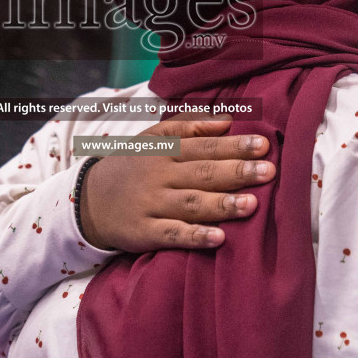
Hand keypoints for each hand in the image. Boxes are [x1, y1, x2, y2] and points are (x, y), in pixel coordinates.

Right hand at [78, 116, 273, 252]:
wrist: (88, 200)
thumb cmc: (132, 166)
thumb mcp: (153, 138)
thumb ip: (189, 126)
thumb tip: (226, 119)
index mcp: (165, 151)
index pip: (204, 146)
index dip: (234, 146)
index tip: (263, 145)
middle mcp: (160, 176)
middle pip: (202, 173)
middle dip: (237, 172)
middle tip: (268, 172)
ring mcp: (152, 205)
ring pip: (191, 204)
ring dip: (222, 204)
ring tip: (252, 205)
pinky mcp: (145, 232)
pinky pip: (172, 235)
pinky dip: (195, 237)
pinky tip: (218, 238)